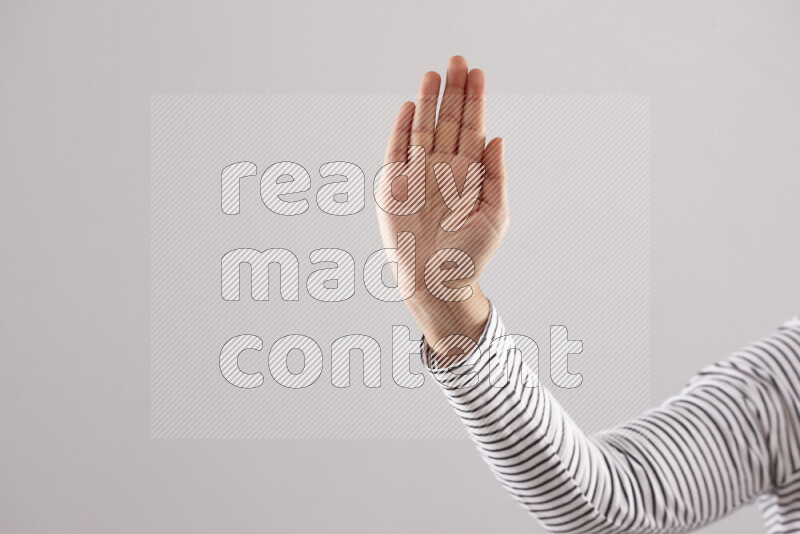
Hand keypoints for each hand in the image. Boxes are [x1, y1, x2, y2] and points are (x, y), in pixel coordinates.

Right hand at [376, 56, 509, 355]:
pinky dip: (401, 130)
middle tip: (456, 60)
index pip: (472, 128)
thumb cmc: (470, 254)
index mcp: (469, 174)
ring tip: (432, 74)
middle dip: (453, 91)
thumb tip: (497, 138)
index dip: (475, 100)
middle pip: (448, 121)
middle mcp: (443, 169)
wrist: (437, 282)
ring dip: (427, 102)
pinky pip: (396, 152)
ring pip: (423, 130)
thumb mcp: (495, 215)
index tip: (477, 73)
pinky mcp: (394, 187)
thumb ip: (495, 176)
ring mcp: (418, 176)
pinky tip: (409, 107)